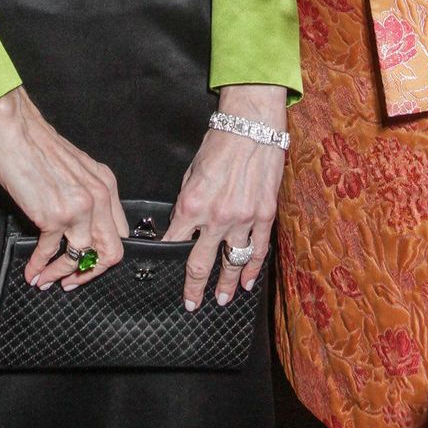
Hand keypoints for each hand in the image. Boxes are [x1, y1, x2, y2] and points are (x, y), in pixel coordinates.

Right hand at [0, 86, 127, 289]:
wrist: (16, 132)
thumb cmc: (39, 148)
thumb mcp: (77, 170)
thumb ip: (86, 196)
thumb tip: (82, 229)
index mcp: (106, 185)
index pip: (120, 232)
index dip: (104, 255)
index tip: (89, 265)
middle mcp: (98, 197)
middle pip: (110, 251)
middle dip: (91, 273)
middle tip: (73, 281)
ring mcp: (78, 207)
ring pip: (82, 258)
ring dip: (62, 274)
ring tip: (47, 279)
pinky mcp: (53, 215)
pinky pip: (50, 252)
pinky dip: (40, 267)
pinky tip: (32, 270)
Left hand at [163, 84, 285, 310]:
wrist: (251, 125)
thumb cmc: (220, 142)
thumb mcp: (192, 171)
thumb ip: (188, 200)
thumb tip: (184, 222)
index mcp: (192, 204)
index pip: (173, 241)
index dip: (166, 258)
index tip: (164, 270)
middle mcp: (216, 217)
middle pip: (201, 264)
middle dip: (193, 287)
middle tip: (191, 302)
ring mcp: (243, 219)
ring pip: (232, 263)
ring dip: (225, 285)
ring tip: (220, 299)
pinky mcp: (264, 215)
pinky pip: (258, 250)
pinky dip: (252, 269)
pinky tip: (247, 283)